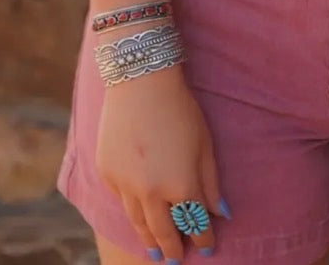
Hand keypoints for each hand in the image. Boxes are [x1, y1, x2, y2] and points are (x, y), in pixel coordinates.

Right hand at [95, 62, 226, 261]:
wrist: (140, 81)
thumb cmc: (180, 109)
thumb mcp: (204, 143)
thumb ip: (210, 182)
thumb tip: (220, 213)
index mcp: (181, 185)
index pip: (194, 224)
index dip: (203, 239)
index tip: (207, 248)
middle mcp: (151, 192)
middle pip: (163, 232)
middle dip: (173, 250)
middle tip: (176, 262)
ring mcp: (125, 185)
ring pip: (138, 222)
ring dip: (148, 238)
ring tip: (155, 250)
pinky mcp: (108, 173)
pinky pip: (121, 197)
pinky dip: (131, 206)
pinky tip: (137, 210)